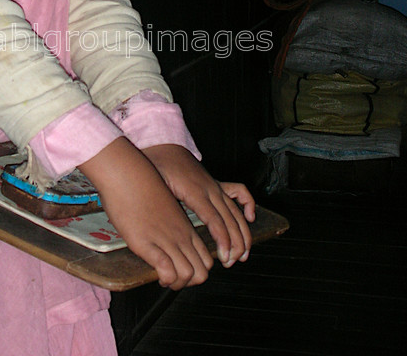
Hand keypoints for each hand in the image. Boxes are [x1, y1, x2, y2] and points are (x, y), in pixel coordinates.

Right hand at [79, 137, 214, 288]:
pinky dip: (165, 279)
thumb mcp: (164, 207)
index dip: (196, 272)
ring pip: (189, 276)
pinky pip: (168, 272)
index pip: (206, 260)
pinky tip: (156, 274)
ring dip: (177, 284)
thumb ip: (169, 223)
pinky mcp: (148, 244)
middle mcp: (181, 236)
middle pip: (202, 273)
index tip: (180, 271)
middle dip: (189, 283)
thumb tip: (163, 234)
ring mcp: (166, 240)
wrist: (127, 175)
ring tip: (163, 279)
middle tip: (172, 279)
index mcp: (186, 227)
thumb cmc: (141, 186)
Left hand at [142, 144, 255, 267]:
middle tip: (230, 262)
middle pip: (230, 219)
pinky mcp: (217, 183)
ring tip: (241, 254)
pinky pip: (239, 192)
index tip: (225, 256)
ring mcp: (215, 185)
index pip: (215, 219)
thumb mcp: (157, 185)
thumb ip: (162, 205)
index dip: (223, 239)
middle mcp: (210, 188)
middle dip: (235, 243)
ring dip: (243, 233)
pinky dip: (248, 204)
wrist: (164, 144)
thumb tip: (163, 228)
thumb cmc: (158, 165)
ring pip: (236, 211)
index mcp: (195, 191)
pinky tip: (249, 218)